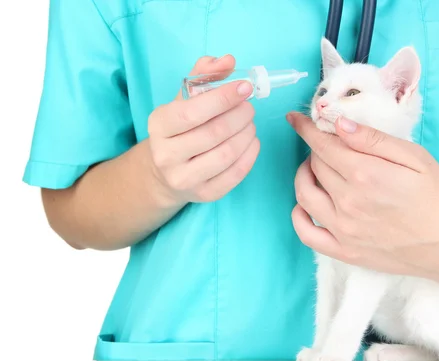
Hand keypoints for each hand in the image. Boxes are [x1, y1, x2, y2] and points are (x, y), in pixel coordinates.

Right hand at [148, 55, 259, 205]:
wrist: (165, 173)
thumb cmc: (179, 129)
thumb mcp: (183, 99)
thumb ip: (203, 75)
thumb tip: (227, 60)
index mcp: (159, 125)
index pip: (192, 112)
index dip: (223, 98)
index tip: (245, 87)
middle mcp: (167, 154)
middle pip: (214, 133)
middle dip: (240, 116)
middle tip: (249, 108)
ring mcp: (185, 178)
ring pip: (226, 155)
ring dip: (247, 134)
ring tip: (250, 124)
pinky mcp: (204, 195)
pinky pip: (235, 175)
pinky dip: (250, 155)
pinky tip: (252, 142)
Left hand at [287, 112, 438, 281]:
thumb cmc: (438, 198)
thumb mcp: (416, 158)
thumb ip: (374, 140)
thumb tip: (340, 125)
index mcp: (366, 174)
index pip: (323, 145)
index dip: (307, 128)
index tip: (297, 119)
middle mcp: (349, 202)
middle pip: (315, 166)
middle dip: (316, 149)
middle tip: (329, 146)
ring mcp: (344, 230)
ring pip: (304, 195)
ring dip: (303, 176)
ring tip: (317, 169)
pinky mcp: (344, 252)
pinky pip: (306, 234)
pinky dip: (298, 215)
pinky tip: (306, 204)